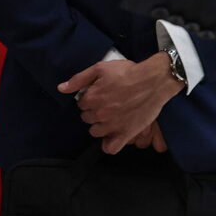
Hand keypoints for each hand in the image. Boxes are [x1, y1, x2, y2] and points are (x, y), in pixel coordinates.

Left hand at [59, 53, 183, 153]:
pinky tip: (112, 136)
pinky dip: (108, 144)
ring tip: (110, 117)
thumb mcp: (100, 68)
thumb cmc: (128, 72)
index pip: (81, 104)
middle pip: (87, 118)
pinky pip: (110, 148)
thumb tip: (61, 88)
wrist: (153, 80)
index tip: (98, 95)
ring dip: (100, 126)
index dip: (88, 99)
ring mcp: (112, 125)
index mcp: (92, 98)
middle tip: (107, 104)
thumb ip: (79, 79)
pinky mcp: (126, 133)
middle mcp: (100, 114)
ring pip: (95, 132)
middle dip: (93, 111)